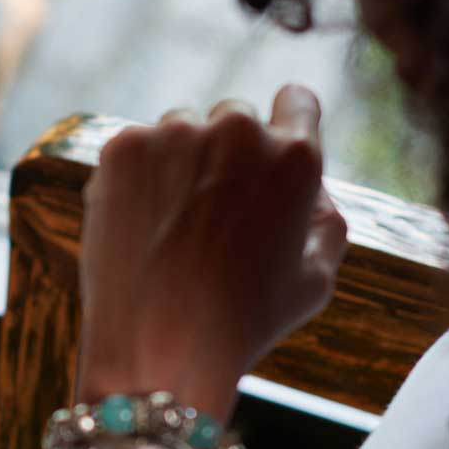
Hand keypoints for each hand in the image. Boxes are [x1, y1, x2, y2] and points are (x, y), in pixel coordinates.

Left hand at [76, 87, 347, 415]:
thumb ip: (325, 218)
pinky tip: (140, 228)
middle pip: (234, 118)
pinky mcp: (123, 148)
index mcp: (296, 155)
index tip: (268, 144)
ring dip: (179, 161)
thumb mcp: (316, 279)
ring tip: (173, 229)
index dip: (286, 122)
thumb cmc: (243, 323)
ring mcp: (175, 134)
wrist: (157, 347)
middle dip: (227, 153)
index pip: (297, 101)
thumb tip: (309, 185)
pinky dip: (136, 178)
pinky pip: (137, 150)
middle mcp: (238, 130)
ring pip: (180, 131)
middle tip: (213, 214)